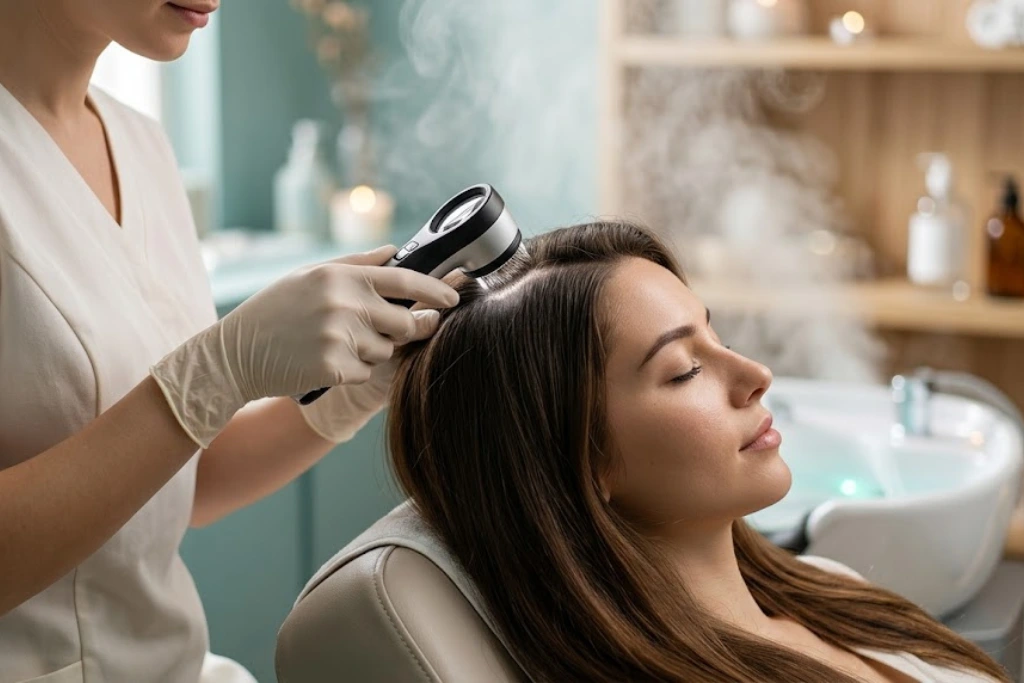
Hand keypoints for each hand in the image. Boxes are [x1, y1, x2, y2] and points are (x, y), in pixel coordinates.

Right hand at [150, 246, 457, 446]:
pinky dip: (352, 371)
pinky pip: (365, 372)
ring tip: (332, 343)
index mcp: (340, 277)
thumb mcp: (309, 276)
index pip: (403, 281)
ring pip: (385, 350)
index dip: (434, 290)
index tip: (453, 297)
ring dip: (369, 351)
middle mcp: (344, 303)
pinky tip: (323, 361)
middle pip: (404, 321)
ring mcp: (339, 337)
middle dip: (404, 329)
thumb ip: (357, 264)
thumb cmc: (273, 311)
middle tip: (381, 331)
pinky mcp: (334, 368)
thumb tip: (395, 252)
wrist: (233, 354)